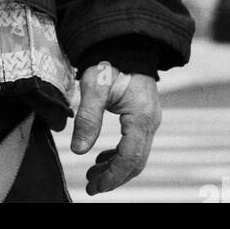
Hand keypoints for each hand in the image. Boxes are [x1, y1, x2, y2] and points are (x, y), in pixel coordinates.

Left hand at [70, 61, 160, 195]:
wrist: (123, 41)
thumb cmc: (109, 60)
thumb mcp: (94, 86)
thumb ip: (87, 118)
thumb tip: (79, 150)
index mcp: (142, 117)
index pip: (130, 158)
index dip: (112, 177)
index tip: (94, 187)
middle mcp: (151, 121)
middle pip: (136, 161)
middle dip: (114, 177)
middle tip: (91, 187)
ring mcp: (150, 118)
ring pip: (136, 154)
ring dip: (116, 168)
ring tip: (93, 174)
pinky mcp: (144, 115)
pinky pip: (135, 143)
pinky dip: (120, 154)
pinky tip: (103, 157)